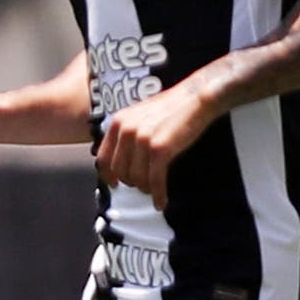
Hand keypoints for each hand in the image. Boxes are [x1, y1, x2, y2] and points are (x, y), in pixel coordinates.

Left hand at [94, 82, 214, 210]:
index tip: (114, 184)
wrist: (195, 98)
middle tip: (143, 185)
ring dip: (146, 188)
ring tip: (154, 190)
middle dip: (131, 182)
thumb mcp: (140, 115)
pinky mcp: (159, 149)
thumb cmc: (172, 108)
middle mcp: (126, 130)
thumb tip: (123, 159)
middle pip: (120, 172)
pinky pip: (154, 181)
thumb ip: (127, 133)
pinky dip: (158, 195)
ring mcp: (142, 140)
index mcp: (118, 122)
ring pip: (136, 178)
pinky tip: (161, 202)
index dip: (108, 176)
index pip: (103, 158)